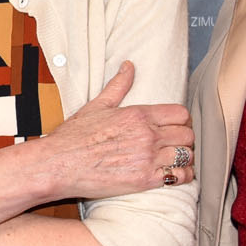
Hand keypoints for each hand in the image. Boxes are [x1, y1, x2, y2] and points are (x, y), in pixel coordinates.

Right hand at [31, 62, 194, 199]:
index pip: (180, 113)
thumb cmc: (72, 138)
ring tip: (176, 160)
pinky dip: (182, 176)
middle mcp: (147, 135)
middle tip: (176, 144)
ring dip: (184, 157)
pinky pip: (179, 176)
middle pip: (187, 134)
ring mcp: (147, 158)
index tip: (176, 127)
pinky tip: (174, 175)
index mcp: (138, 114)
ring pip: (186, 154)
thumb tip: (129, 66)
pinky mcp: (145, 180)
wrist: (58, 165)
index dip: (182, 121)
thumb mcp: (96, 106)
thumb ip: (118, 86)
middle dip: (184, 139)